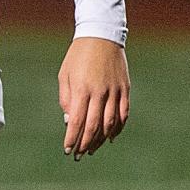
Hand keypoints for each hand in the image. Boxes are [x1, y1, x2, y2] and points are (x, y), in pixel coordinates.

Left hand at [58, 37, 129, 159]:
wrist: (101, 35)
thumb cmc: (78, 56)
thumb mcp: (65, 75)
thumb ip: (66, 99)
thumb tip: (70, 121)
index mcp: (82, 89)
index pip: (77, 121)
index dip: (72, 138)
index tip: (68, 150)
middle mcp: (100, 92)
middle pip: (93, 126)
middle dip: (85, 144)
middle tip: (79, 154)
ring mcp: (115, 91)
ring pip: (110, 124)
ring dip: (100, 140)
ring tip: (92, 149)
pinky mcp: (125, 89)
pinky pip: (123, 114)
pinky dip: (117, 128)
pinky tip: (110, 137)